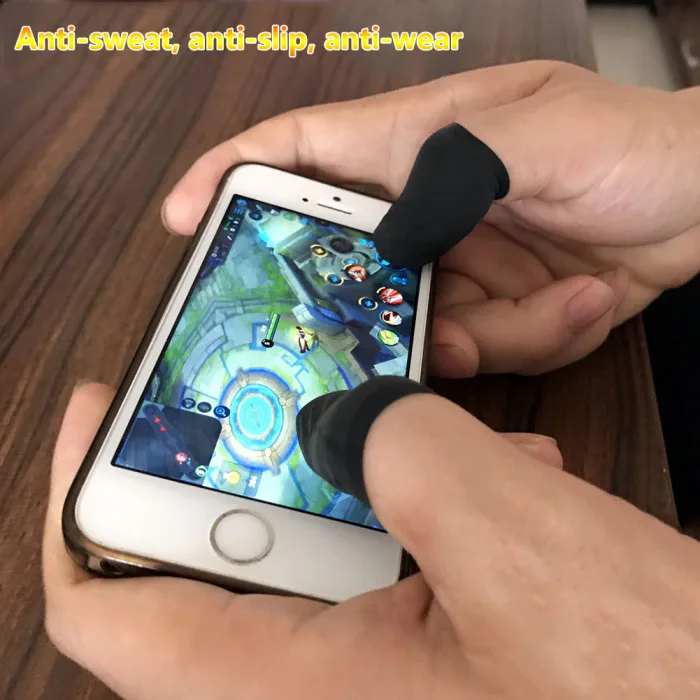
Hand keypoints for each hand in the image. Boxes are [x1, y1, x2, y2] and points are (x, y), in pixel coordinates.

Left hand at [46, 383, 699, 698]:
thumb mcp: (520, 550)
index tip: (105, 405)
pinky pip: (391, 571)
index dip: (81, 501)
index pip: (109, 613)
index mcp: (299, 697)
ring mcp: (379, 683)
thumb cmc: (646, 687)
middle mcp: (319, 697)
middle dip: (251, 460)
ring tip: (408, 415)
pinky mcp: (432, 668)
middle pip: (216, 558)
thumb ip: (411, 454)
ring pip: (322, 551)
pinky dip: (421, 511)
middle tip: (278, 385)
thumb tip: (359, 411)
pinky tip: (495, 473)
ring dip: (360, 475)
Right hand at [163, 61, 699, 375]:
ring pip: (425, 327)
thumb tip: (395, 232)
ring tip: (554, 298)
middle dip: (372, 308)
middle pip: (352, 267)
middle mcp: (430, 210)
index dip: (235, 175)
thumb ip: (458, 174)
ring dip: (488, 332)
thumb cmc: (636, 145)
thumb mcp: (545, 139)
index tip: (185, 214)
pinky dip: (538, 335)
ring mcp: (462, 266)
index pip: (304, 151)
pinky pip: (485, 349)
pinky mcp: (499, 311)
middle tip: (410, 326)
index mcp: (422, 145)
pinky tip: (587, 298)